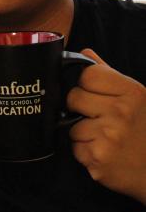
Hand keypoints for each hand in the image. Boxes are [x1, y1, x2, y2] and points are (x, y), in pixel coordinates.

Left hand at [67, 49, 145, 203]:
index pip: (87, 75)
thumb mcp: (136, 98)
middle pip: (74, 97)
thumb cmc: (145, 131)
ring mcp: (109, 135)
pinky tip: (104, 153)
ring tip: (105, 138)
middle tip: (99, 118)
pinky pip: (75, 147)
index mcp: (131, 92)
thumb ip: (108, 74)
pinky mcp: (98, 157)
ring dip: (83, 133)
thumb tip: (85, 54)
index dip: (86, 84)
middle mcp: (121, 112)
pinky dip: (85, 152)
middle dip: (80, 108)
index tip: (94, 93)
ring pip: (71, 125)